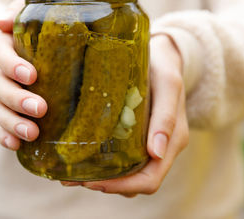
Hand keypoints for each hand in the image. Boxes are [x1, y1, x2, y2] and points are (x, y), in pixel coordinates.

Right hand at [0, 0, 46, 149]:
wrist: (27, 52)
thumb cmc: (35, 31)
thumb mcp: (29, 15)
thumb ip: (19, 12)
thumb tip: (1, 21)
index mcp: (4, 46)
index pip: (0, 53)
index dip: (12, 65)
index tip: (32, 75)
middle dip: (18, 99)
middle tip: (41, 108)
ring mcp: (0, 94)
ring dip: (12, 122)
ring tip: (32, 133)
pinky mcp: (5, 112)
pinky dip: (4, 135)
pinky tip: (15, 146)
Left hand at [61, 34, 188, 196]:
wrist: (163, 56)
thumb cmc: (164, 68)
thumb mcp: (167, 85)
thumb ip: (166, 116)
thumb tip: (157, 153)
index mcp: (172, 141)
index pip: (150, 179)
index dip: (122, 186)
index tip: (92, 182)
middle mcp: (161, 149)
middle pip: (135, 183)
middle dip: (106, 185)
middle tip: (73, 179)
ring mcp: (148, 144)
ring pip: (127, 175)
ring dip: (102, 179)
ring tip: (71, 173)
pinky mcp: (137, 136)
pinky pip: (123, 159)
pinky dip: (103, 165)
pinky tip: (81, 158)